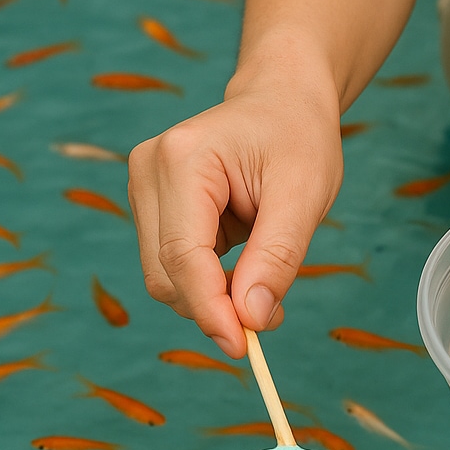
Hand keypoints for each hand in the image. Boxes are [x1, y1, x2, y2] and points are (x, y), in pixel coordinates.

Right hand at [128, 72, 341, 357]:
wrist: (283, 102)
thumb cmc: (298, 139)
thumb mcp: (305, 196)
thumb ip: (277, 258)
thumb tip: (252, 319)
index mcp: (183, 160)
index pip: (183, 256)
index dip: (211, 310)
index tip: (244, 348)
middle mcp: (148, 171)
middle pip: (167, 274)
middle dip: (216, 309)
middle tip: (271, 319)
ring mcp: (144, 188)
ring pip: (167, 277)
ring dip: (215, 300)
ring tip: (269, 290)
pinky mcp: (154, 206)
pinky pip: (176, 266)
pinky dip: (211, 285)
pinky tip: (248, 274)